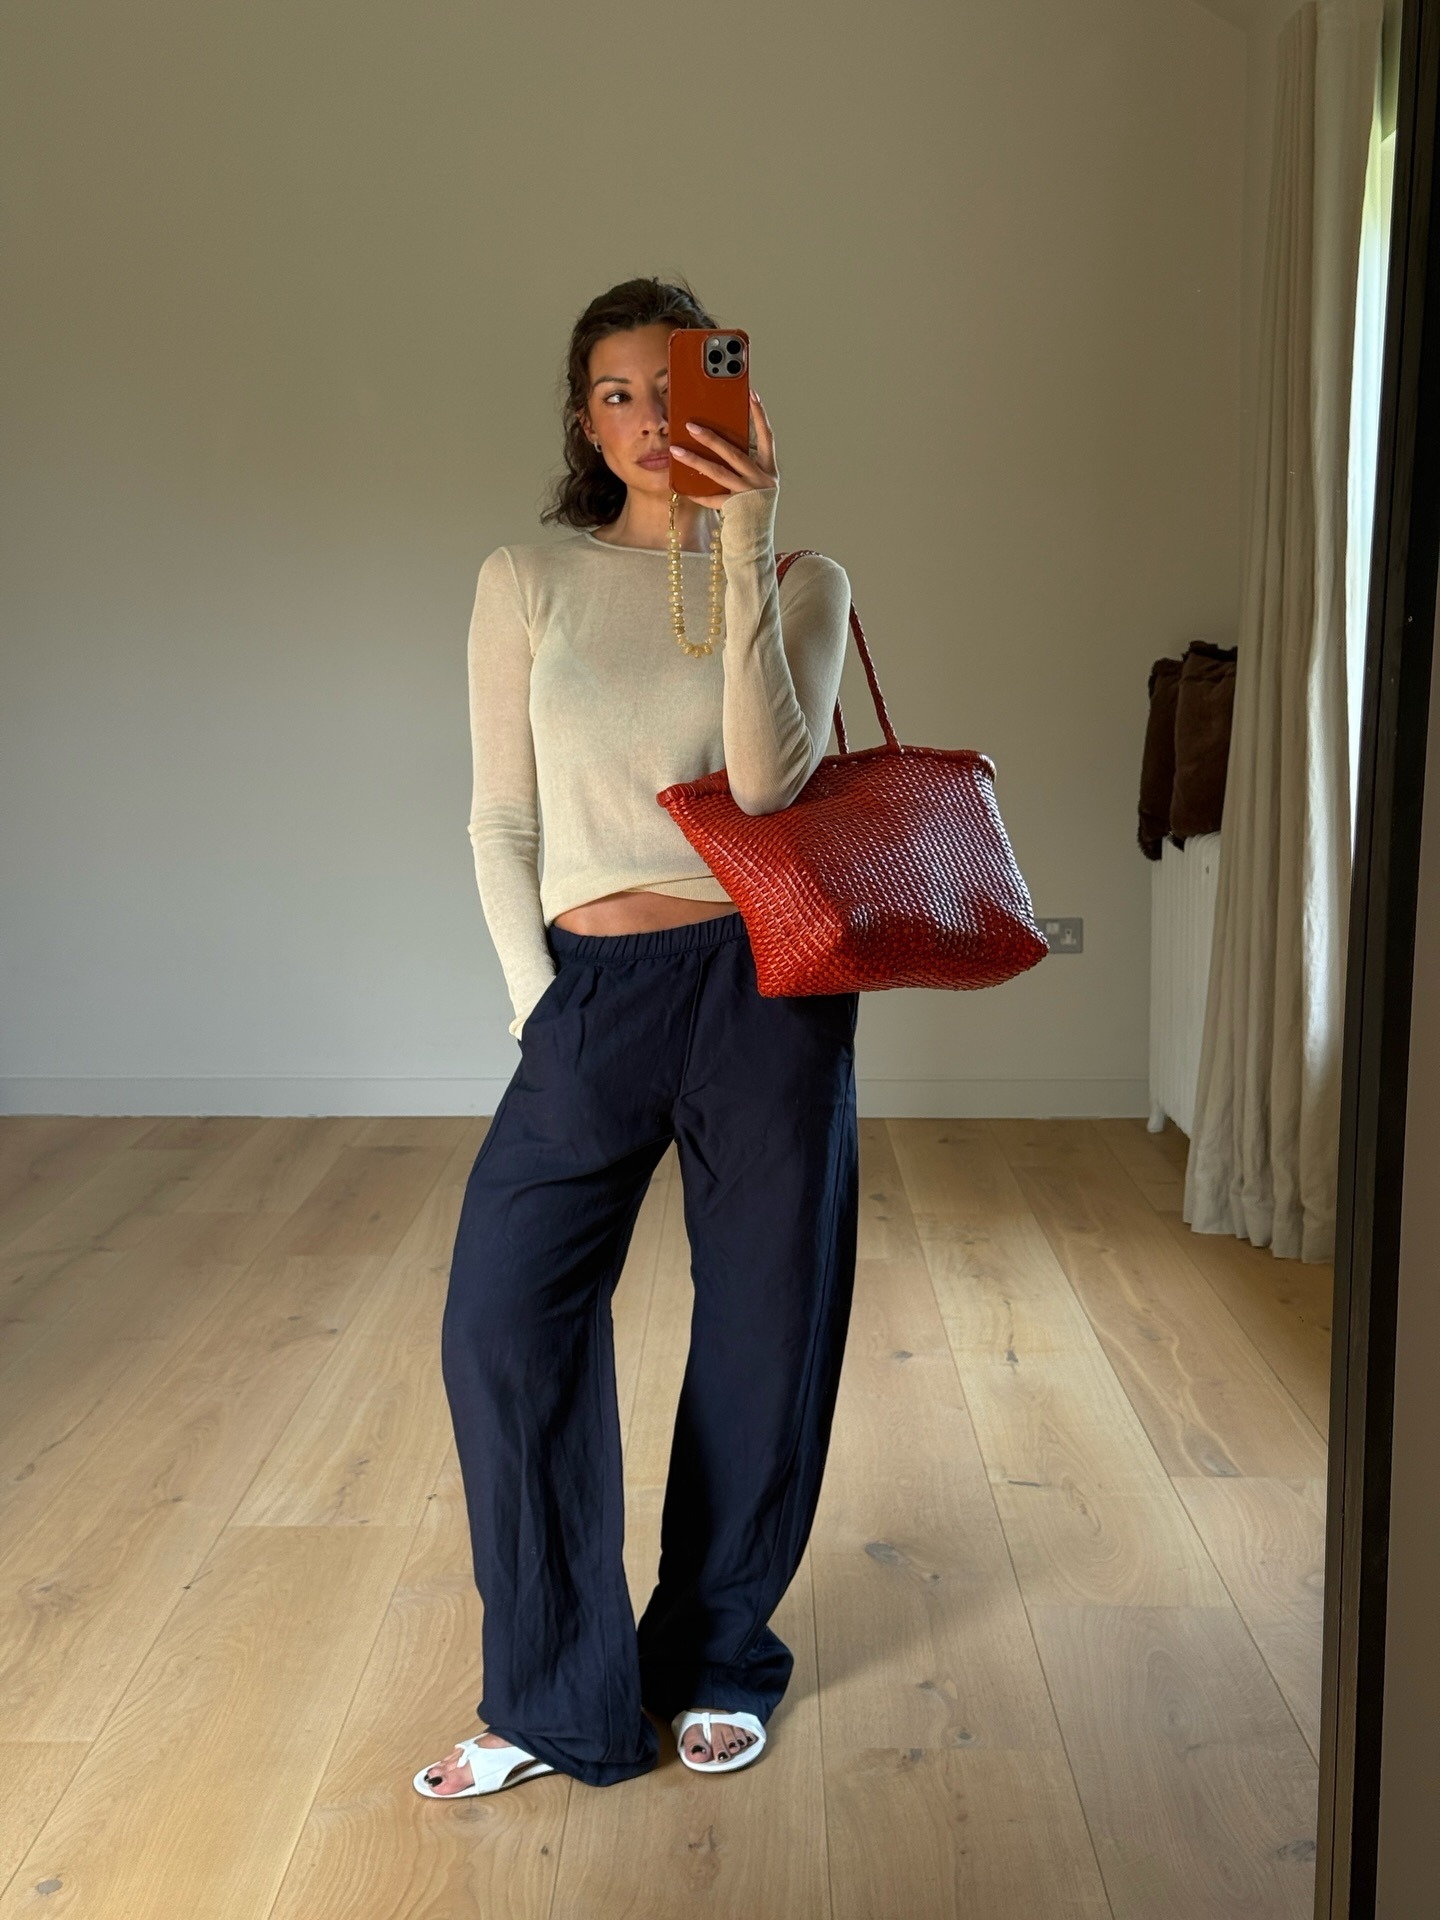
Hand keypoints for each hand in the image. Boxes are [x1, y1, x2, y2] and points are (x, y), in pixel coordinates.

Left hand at [669, 392, 776, 509]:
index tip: (751, 393)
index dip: (760, 415)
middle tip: (690, 425)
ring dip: (694, 460)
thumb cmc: (752, 508)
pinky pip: (710, 498)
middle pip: (733, 453)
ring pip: (718, 473)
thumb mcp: (754, 482)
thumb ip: (743, 465)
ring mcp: (748, 495)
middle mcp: (761, 480)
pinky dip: (695, 492)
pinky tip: (680, 486)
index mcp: (769, 470)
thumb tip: (717, 443)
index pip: (767, 436)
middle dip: (710, 437)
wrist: (756, 540)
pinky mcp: (735, 509)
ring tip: (675, 450)